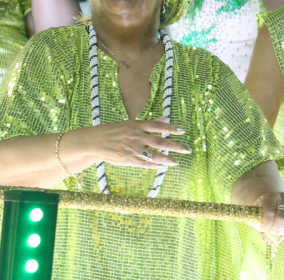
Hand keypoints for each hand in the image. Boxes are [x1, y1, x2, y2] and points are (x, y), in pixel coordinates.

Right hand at [76, 117, 190, 168]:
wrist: (96, 141)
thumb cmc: (117, 131)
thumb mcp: (133, 123)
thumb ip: (151, 122)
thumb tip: (167, 118)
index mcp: (137, 125)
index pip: (158, 126)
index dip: (171, 128)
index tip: (183, 130)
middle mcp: (136, 136)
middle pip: (159, 141)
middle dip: (174, 146)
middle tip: (187, 149)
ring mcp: (132, 149)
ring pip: (153, 155)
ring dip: (166, 159)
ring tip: (176, 162)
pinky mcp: (128, 160)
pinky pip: (144, 164)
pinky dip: (154, 165)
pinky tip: (162, 166)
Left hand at [254, 191, 283, 237]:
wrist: (274, 199)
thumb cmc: (265, 208)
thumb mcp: (259, 211)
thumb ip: (261, 221)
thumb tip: (273, 230)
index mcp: (270, 197)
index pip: (270, 212)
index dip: (267, 224)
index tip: (263, 228)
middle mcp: (282, 196)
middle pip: (281, 216)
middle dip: (276, 228)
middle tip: (273, 230)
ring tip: (280, 230)